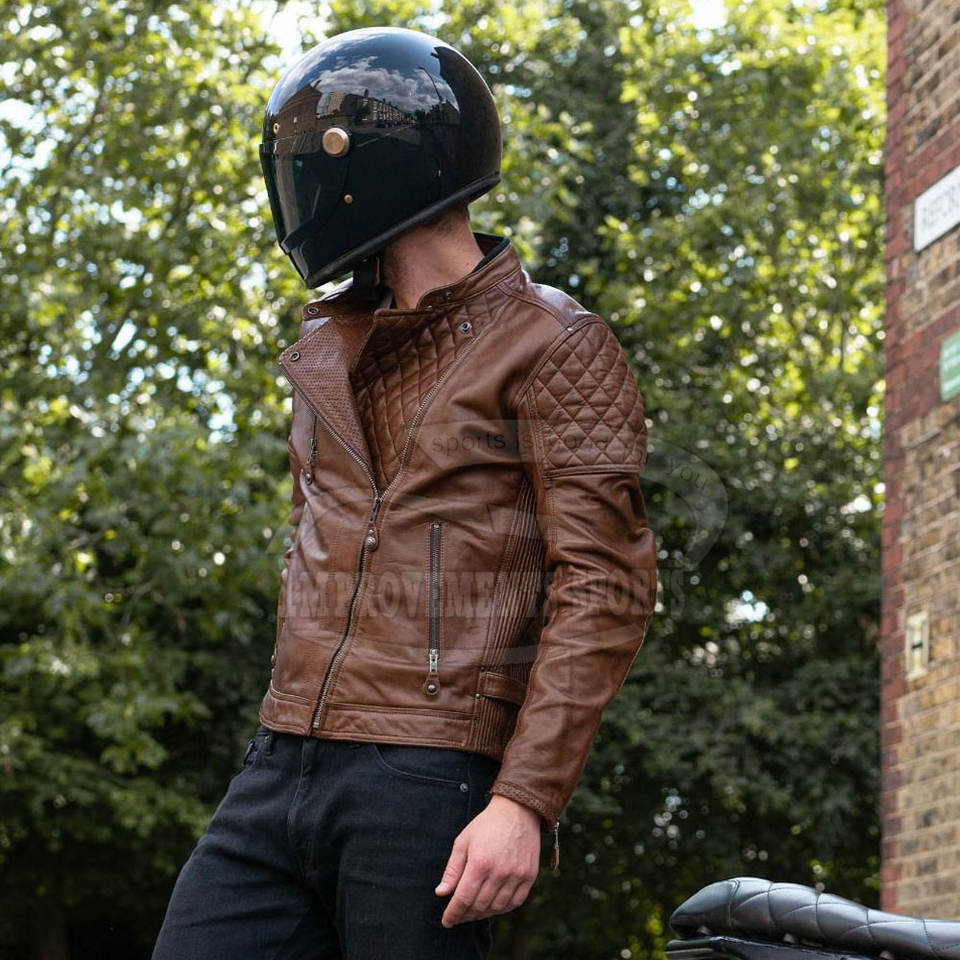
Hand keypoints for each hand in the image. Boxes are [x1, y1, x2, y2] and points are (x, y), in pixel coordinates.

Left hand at [434, 794, 541, 926]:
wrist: (518, 810)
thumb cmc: (486, 825)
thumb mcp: (463, 841)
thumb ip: (452, 869)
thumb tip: (441, 892)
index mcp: (480, 863)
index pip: (463, 899)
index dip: (453, 913)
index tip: (446, 921)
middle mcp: (499, 872)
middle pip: (479, 906)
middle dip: (465, 915)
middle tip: (458, 915)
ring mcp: (516, 875)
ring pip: (497, 907)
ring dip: (483, 914)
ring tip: (474, 911)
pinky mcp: (529, 876)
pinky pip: (515, 902)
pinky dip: (502, 908)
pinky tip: (493, 906)